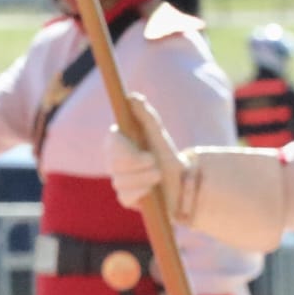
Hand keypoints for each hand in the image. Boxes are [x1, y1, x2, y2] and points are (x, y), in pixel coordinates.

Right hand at [106, 93, 186, 213]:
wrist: (181, 182)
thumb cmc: (166, 155)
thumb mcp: (158, 134)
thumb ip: (145, 115)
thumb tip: (133, 97)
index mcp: (117, 142)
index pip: (112, 143)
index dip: (127, 151)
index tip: (149, 155)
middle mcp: (113, 160)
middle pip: (114, 164)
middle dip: (139, 166)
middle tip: (156, 164)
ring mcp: (117, 179)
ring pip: (121, 181)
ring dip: (145, 179)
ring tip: (158, 176)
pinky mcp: (124, 197)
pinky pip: (125, 196)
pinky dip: (141, 193)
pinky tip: (150, 191)